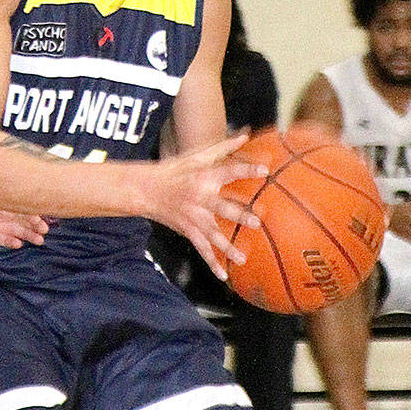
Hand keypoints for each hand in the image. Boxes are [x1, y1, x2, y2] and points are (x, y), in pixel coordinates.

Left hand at [0, 187, 47, 249]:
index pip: (10, 202)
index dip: (27, 208)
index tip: (42, 213)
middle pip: (14, 216)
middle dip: (31, 222)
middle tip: (46, 230)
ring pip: (8, 228)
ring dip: (24, 233)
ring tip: (39, 239)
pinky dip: (8, 241)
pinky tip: (20, 244)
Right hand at [152, 133, 264, 281]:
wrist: (146, 190)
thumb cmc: (175, 170)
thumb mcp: (196, 155)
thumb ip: (223, 147)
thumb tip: (245, 134)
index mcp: (204, 177)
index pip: (229, 172)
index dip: (247, 170)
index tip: (265, 171)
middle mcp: (200, 198)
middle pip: (223, 208)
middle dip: (239, 215)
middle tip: (257, 221)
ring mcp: (193, 217)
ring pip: (213, 234)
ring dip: (228, 247)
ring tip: (242, 257)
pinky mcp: (188, 231)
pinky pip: (202, 249)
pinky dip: (212, 264)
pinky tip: (224, 275)